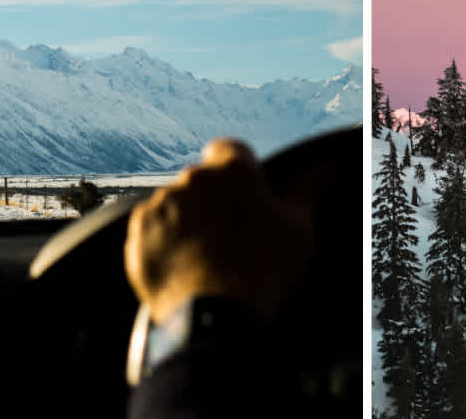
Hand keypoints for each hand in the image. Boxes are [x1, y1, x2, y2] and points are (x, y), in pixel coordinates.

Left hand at [125, 138, 318, 322]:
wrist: (215, 313)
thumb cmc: (264, 269)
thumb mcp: (299, 230)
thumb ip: (308, 191)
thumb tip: (326, 169)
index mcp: (233, 170)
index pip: (230, 151)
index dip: (237, 174)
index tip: (243, 198)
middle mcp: (193, 178)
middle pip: (201, 180)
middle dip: (212, 199)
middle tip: (228, 236)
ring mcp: (161, 202)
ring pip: (174, 203)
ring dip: (186, 220)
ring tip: (204, 256)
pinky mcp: (139, 229)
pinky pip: (151, 227)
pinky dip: (162, 240)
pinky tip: (182, 264)